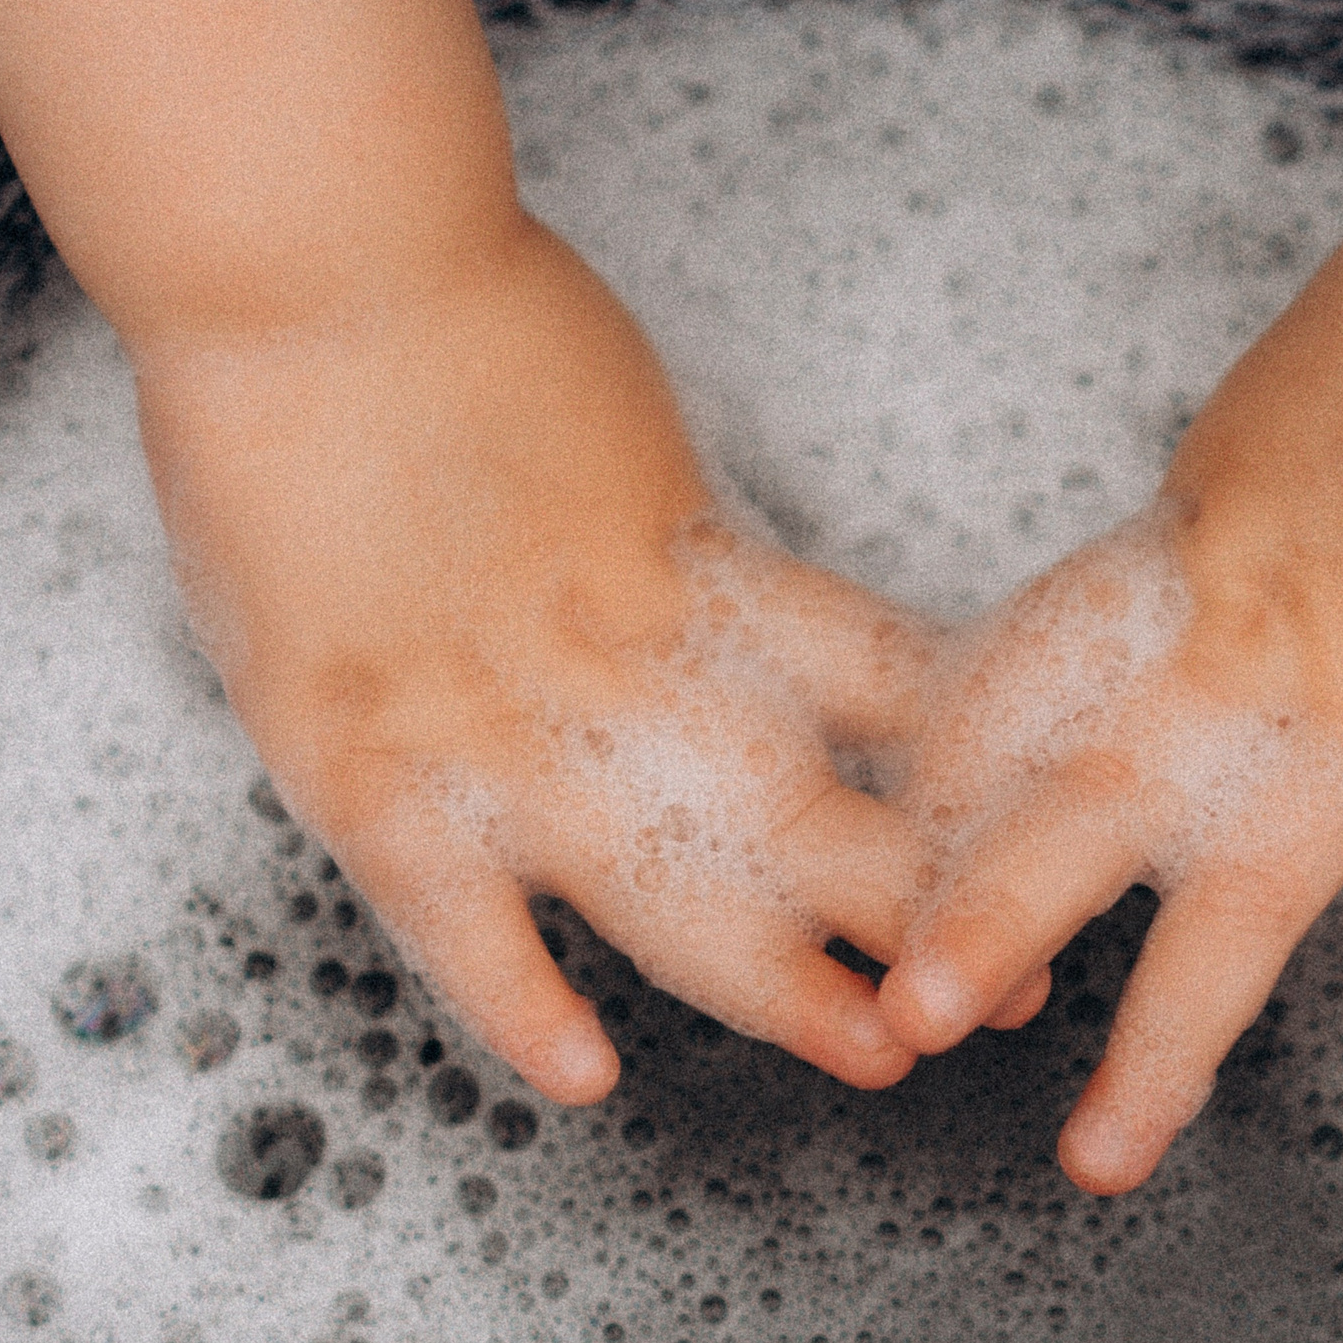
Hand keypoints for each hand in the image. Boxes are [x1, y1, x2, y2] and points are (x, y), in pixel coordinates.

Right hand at [137, 217, 937, 1102]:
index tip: (1032, 844)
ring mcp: (506, 736)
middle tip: (1010, 989)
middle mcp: (631, 674)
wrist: (309, 267)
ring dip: (786, 990)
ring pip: (676, 900)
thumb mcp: (626, 430)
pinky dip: (517, 1003)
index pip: (885, 699)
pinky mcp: (375, 773)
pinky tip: (584, 1076)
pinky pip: (456, 923)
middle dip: (923, 918)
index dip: (973, 788)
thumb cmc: (458, 315)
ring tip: (877, 1054)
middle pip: (816, 822)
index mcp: (704, 577)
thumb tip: (723, 599)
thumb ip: (678, 547)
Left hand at [880, 220, 1342, 1190]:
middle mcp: (1240, 666)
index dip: (935, 795)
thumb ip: (1198, 551)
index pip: (1009, 703)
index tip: (876, 867)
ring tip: (1097, 1158)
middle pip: (1078, 816)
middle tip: (900, 1023)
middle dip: (984, 925)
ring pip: (1240, 920)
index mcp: (1165, 574)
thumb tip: (1165, 603)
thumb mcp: (1250, 435)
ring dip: (1163, 1053)